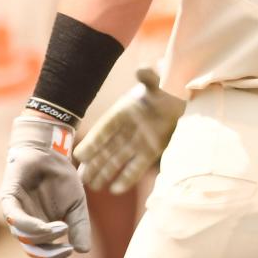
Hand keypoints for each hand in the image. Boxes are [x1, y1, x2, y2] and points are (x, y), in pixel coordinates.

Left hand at [0, 116, 89, 257]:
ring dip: (42, 237)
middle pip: (32, 249)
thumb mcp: (76, 205)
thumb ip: (80, 226)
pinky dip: (28, 225)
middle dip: (48, 254)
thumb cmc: (61, 179)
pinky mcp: (7, 199)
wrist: (51, 152)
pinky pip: (13, 217)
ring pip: (23, 235)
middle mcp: (26, 225)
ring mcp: (15, 213)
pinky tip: (45, 226)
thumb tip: (83, 251)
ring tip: (61, 229)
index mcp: (41, 229)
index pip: (43, 253)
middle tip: (66, 252)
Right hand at [75, 68, 184, 194]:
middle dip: (94, 164)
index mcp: (120, 115)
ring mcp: (137, 143)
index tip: (80, 155)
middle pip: (106, 150)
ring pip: (117, 160)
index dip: (92, 142)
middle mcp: (125, 131)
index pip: (103, 130)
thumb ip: (148, 78)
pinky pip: (136, 167)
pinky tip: (116, 188)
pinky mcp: (150, 152)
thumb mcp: (155, 84)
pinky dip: (127, 177)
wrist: (178, 101)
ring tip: (95, 186)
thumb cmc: (161, 92)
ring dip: (106, 173)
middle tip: (82, 179)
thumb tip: (142, 68)